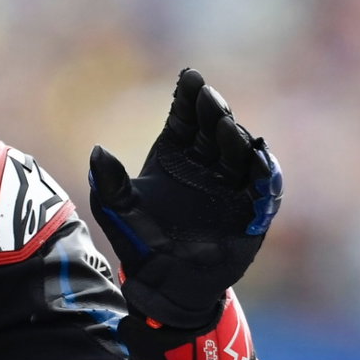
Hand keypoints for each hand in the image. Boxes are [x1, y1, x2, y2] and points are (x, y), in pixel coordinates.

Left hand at [88, 68, 281, 328]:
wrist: (164, 283)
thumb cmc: (140, 242)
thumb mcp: (118, 211)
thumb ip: (108, 182)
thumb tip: (97, 150)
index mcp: (174, 155)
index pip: (184, 118)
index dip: (188, 96)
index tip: (189, 77)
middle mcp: (206, 163)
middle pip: (214, 128)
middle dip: (213, 111)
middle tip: (208, 98)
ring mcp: (230, 184)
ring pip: (239, 152)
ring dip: (236, 138)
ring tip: (227, 128)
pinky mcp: (250, 209)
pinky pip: (262, 188)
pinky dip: (263, 173)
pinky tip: (258, 159)